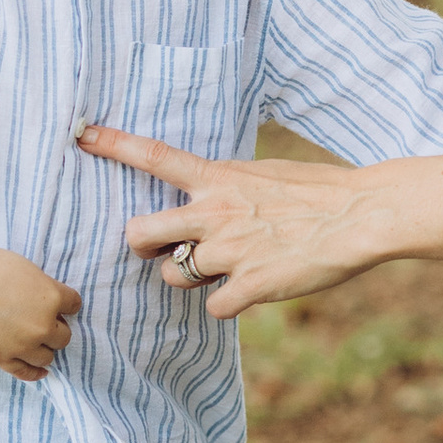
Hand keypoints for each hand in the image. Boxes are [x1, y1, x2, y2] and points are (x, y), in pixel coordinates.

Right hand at [0, 242, 80, 382]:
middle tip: (43, 320)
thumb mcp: (24, 268)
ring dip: (45, 348)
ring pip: (48, 356)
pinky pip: (27, 373)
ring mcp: (23, 345)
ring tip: (36, 341)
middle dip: (55, 328)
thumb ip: (42, 287)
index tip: (61, 304)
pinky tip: (41, 370)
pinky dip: (36, 373)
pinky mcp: (3, 359)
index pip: (74, 304)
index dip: (67, 303)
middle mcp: (41, 325)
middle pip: (64, 336)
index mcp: (50, 298)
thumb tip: (50, 299)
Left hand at [77, 126, 442, 310]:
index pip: (155, 156)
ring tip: (229, 268)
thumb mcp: (266, 174)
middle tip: (162, 248)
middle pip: (140, 233)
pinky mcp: (247, 287)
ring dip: (192, 279)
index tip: (80, 134)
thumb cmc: (320, 192)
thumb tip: (207, 204)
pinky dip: (228, 304)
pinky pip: (212, 308)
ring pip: (174, 278)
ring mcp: (227, 252)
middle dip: (142, 245)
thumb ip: (228, 188)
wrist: (362, 216)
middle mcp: (214, 212)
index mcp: (219, 178)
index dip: (113, 145)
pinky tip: (254, 289)